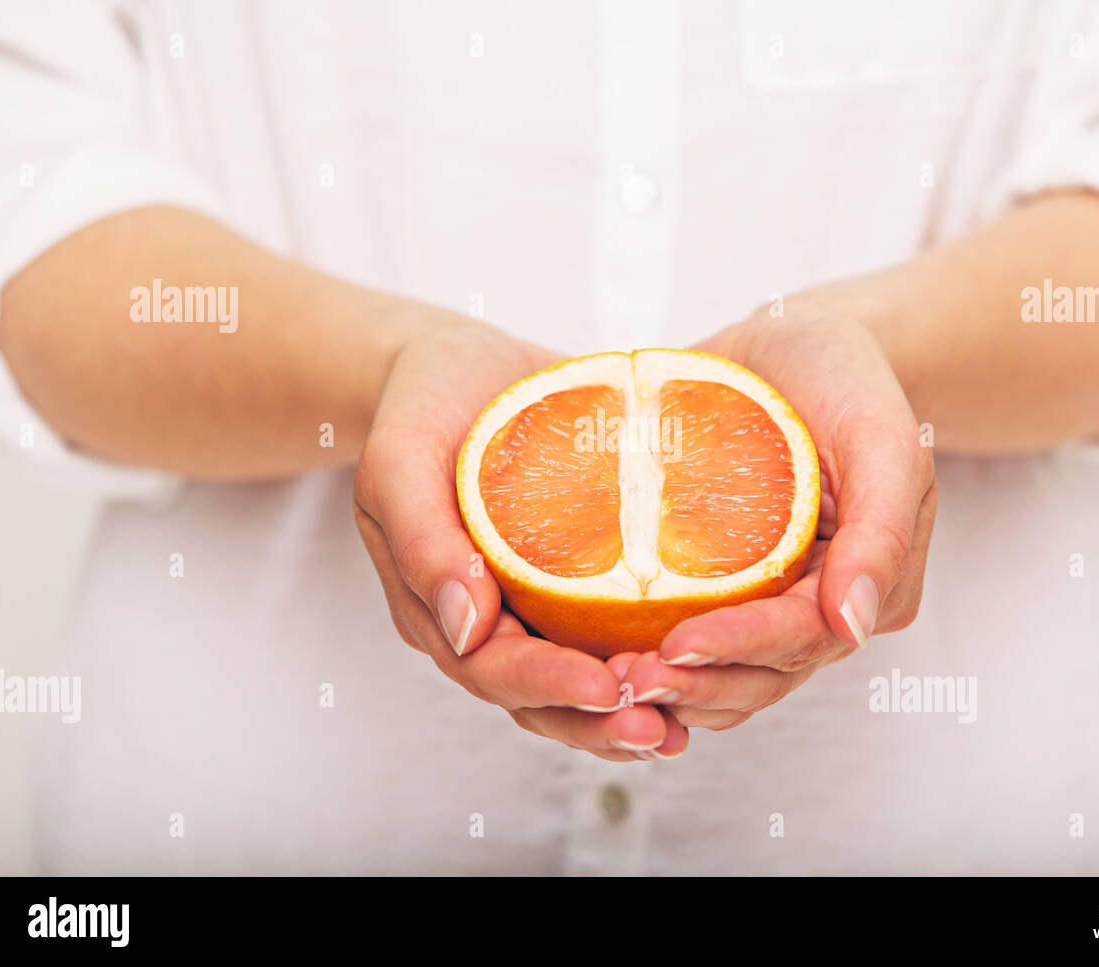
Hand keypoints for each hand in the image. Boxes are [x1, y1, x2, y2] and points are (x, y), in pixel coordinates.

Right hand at [354, 314, 688, 760]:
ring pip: (575, 684)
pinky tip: (696, 671)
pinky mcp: (571, 582)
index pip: (491, 669)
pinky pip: (605, 637)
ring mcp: (528, 605)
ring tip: (684, 724)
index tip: (607, 686)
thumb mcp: (402, 456)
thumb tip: (465, 630)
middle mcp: (484, 619)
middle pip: (538, 698)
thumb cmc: (423, 403)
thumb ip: (422, 540)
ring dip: (625, 713)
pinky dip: (645, 662)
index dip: (547, 686)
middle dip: (598, 722)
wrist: (458, 366)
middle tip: (661, 729)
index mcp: (435, 604)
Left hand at [622, 296, 936, 729]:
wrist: (793, 340)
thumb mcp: (882, 432)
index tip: (675, 646)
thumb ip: (883, 528)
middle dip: (697, 684)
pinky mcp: (722, 585)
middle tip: (625, 679)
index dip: (741, 649)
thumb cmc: (844, 373)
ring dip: (673, 687)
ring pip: (726, 675)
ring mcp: (769, 599)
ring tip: (607, 678)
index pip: (804, 637)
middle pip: (762, 674)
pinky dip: (653, 653)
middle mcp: (820, 604)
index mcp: (870, 581)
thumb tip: (855, 626)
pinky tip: (602, 654)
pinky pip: (692, 635)